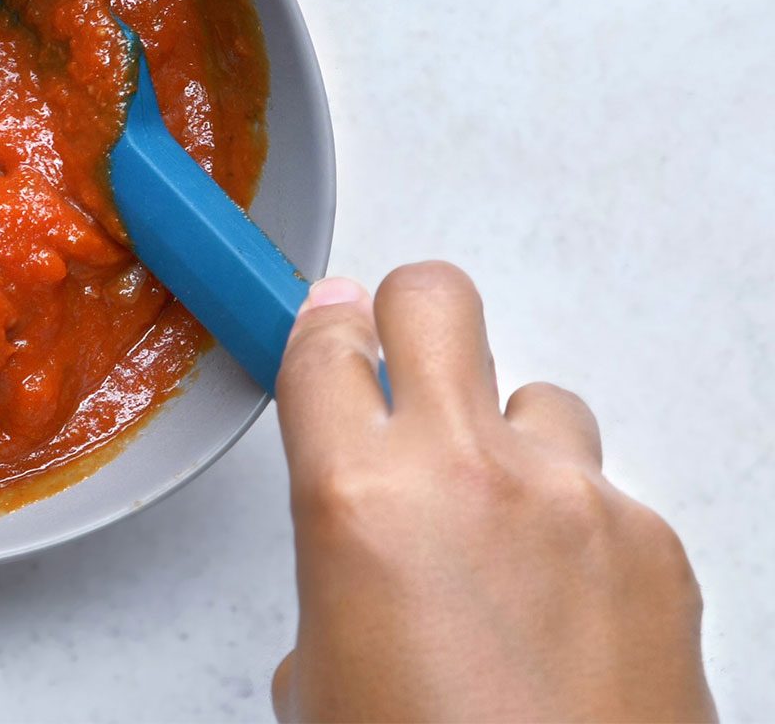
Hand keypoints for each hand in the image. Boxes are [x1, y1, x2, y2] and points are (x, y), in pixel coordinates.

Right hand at [272, 262, 713, 721]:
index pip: (327, 343)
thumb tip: (364, 561)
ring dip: (508, 444)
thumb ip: (333, 576)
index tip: (329, 331)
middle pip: (437, 300)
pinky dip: (576, 531)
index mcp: (356, 499)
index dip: (322, 330)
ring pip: (537, 398)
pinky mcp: (655, 542)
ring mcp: (573, 500)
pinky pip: (603, 494)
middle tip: (407, 370)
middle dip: (411, 320)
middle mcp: (467, 474)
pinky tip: (564, 613)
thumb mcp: (321, 677)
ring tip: (501, 536)